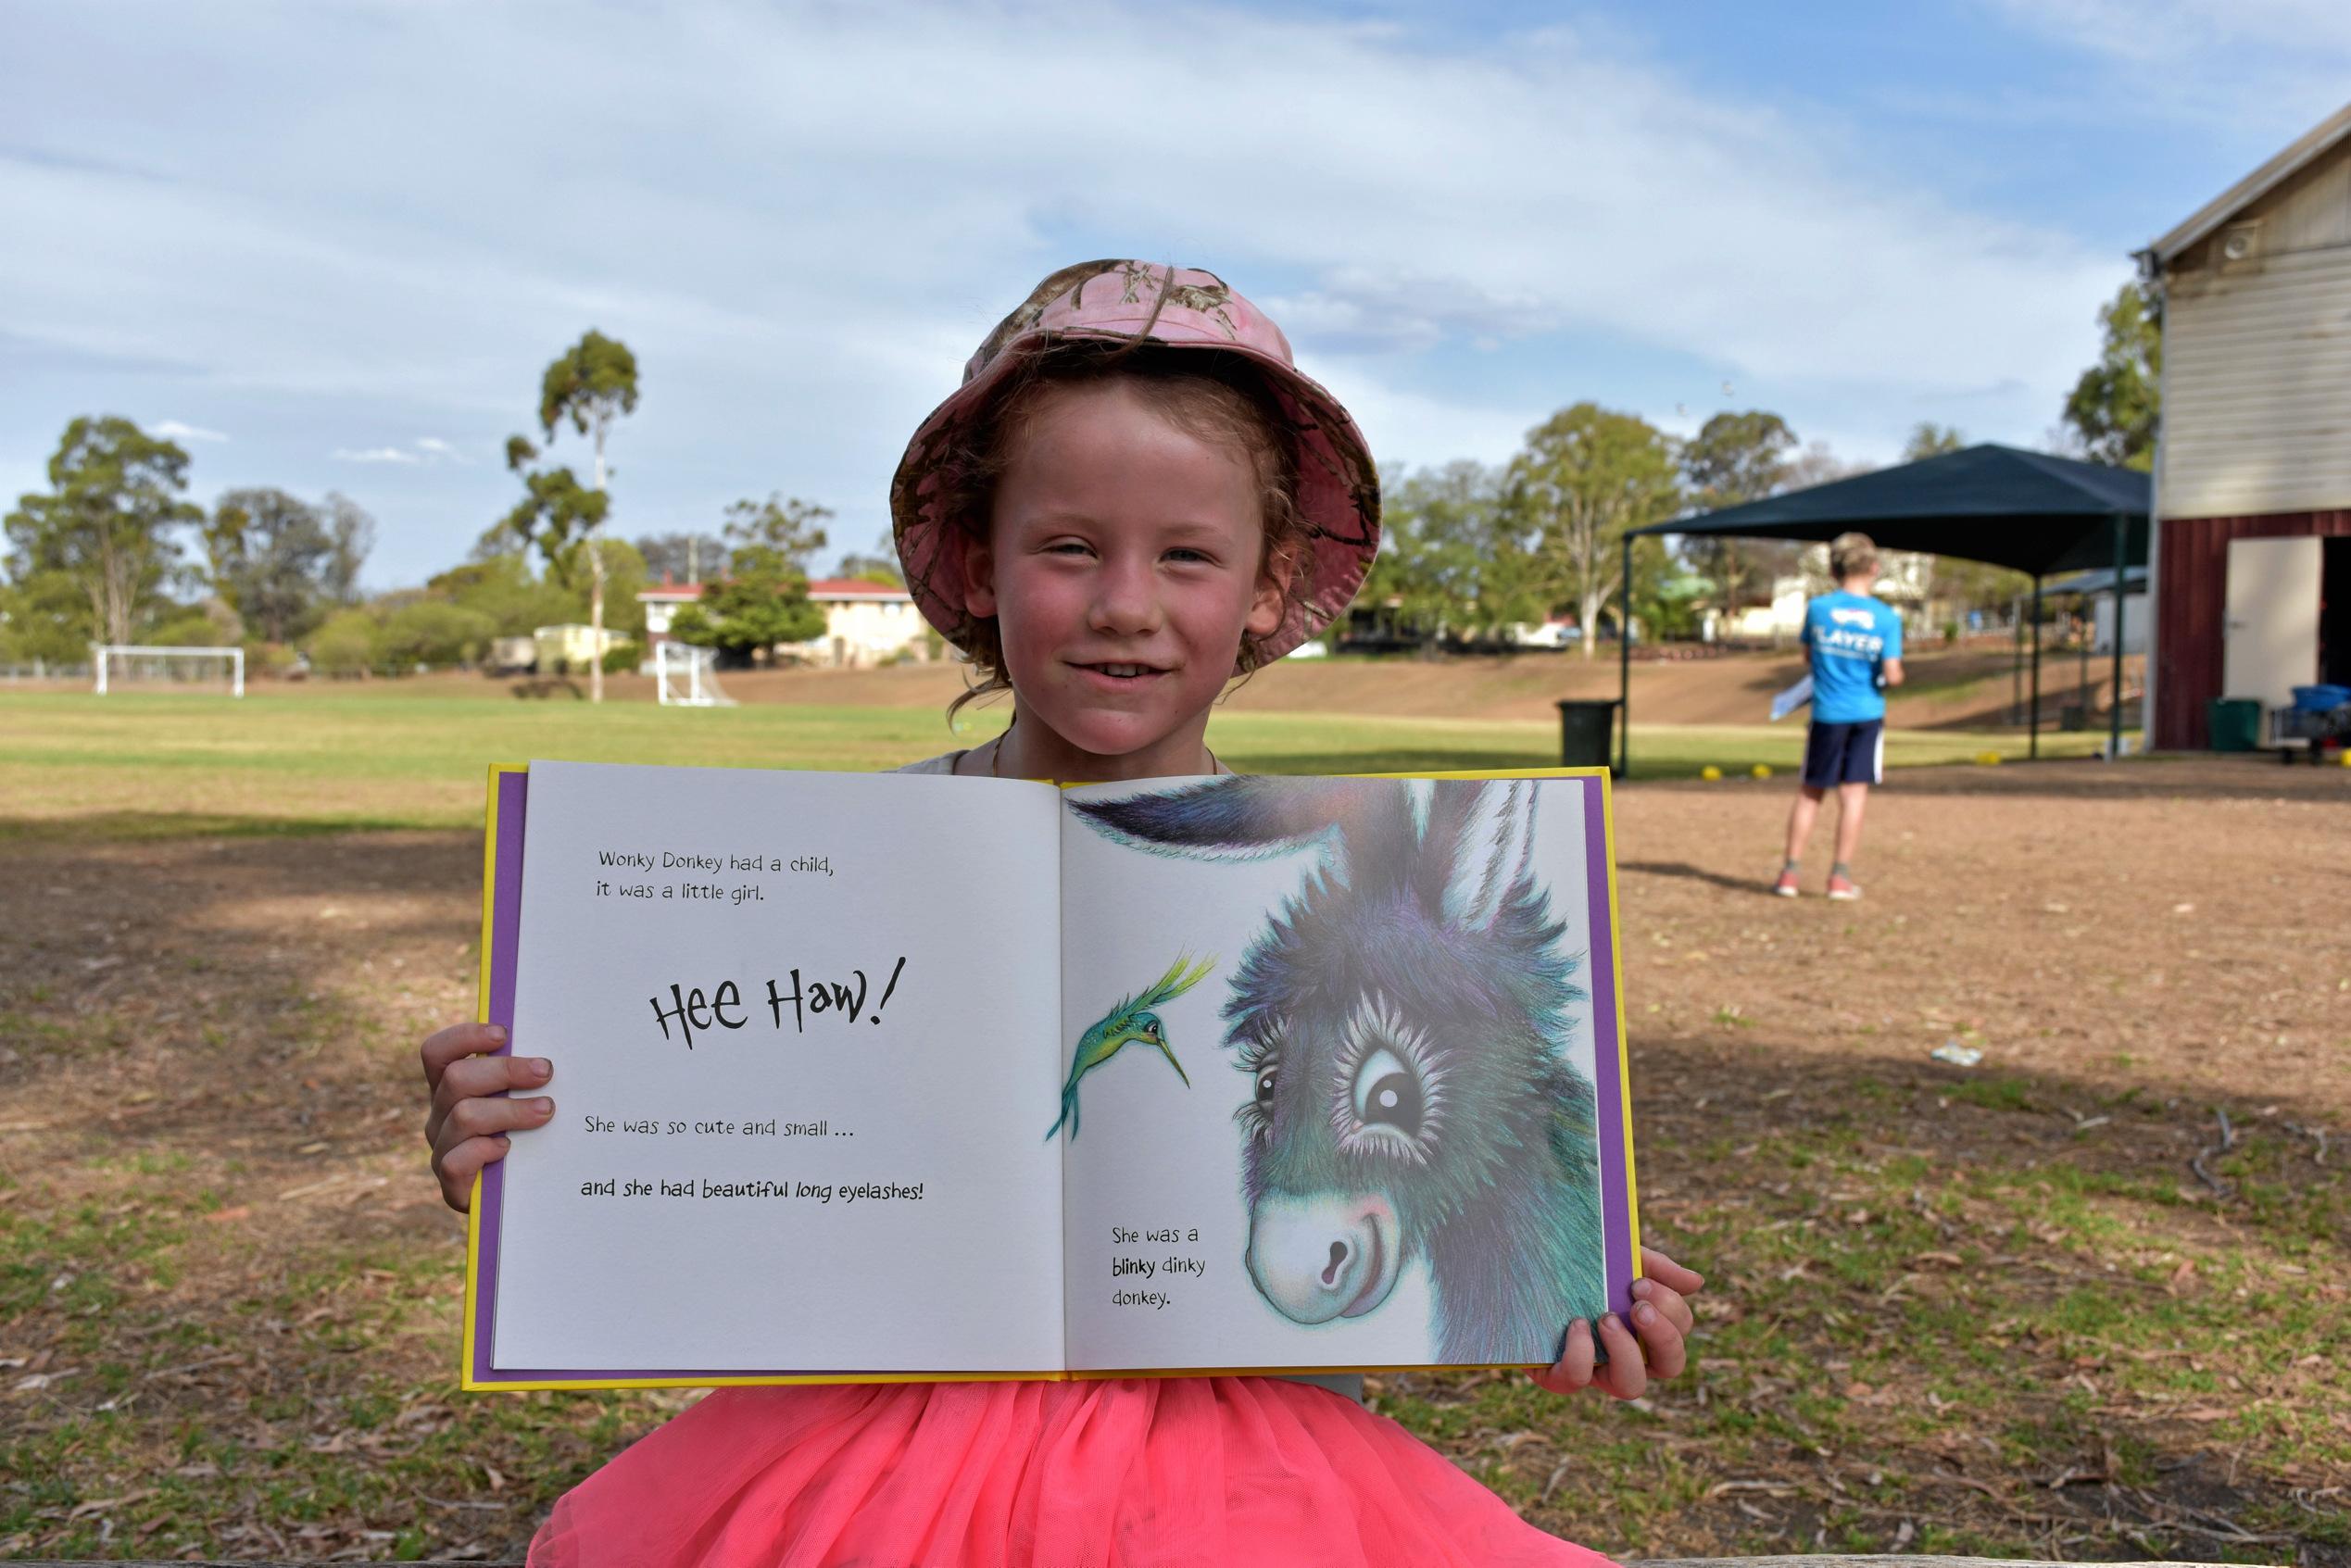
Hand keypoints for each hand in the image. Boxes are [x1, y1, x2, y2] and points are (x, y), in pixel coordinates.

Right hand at [421, 1020, 553, 1212]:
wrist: (521, 1196)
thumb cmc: (527, 1135)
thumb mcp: (519, 1099)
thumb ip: (522, 1076)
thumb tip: (546, 1050)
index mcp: (450, 1088)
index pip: (437, 1053)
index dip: (464, 1038)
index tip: (504, 1034)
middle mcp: (440, 1116)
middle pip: (455, 1078)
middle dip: (505, 1070)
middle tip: (545, 1072)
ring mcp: (442, 1150)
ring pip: (463, 1116)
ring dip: (509, 1110)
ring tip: (545, 1110)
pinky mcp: (451, 1185)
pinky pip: (455, 1162)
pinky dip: (483, 1151)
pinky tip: (508, 1148)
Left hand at [1530, 1247, 1701, 1399]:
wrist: (1520, 1267)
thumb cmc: (1576, 1267)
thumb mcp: (1617, 1258)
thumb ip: (1655, 1267)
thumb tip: (1697, 1282)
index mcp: (1645, 1328)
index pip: (1679, 1332)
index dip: (1670, 1310)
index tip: (1640, 1281)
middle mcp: (1627, 1356)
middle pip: (1671, 1366)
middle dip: (1662, 1335)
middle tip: (1636, 1305)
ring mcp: (1595, 1370)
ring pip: (1631, 1386)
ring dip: (1627, 1351)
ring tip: (1606, 1318)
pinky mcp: (1557, 1375)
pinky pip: (1577, 1380)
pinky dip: (1581, 1353)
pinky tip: (1576, 1324)